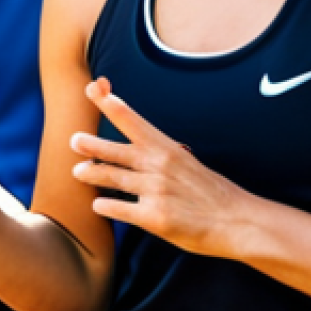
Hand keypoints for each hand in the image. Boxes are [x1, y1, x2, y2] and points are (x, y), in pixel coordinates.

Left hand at [70, 77, 245, 257]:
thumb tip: (136, 148)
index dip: (111, 104)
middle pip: (116, 151)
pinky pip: (121, 209)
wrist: (236, 221)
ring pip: (113, 179)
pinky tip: (97, 206)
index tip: (92, 89)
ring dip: (92, 174)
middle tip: (73, 139)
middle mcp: (159, 166)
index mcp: (167, 148)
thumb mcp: (187, 163)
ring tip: (78, 171)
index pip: (133, 121)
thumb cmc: (210, 191)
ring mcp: (155, 191)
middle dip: (92, 145)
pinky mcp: (154, 217)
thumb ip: (160, 155)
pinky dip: (106, 207)